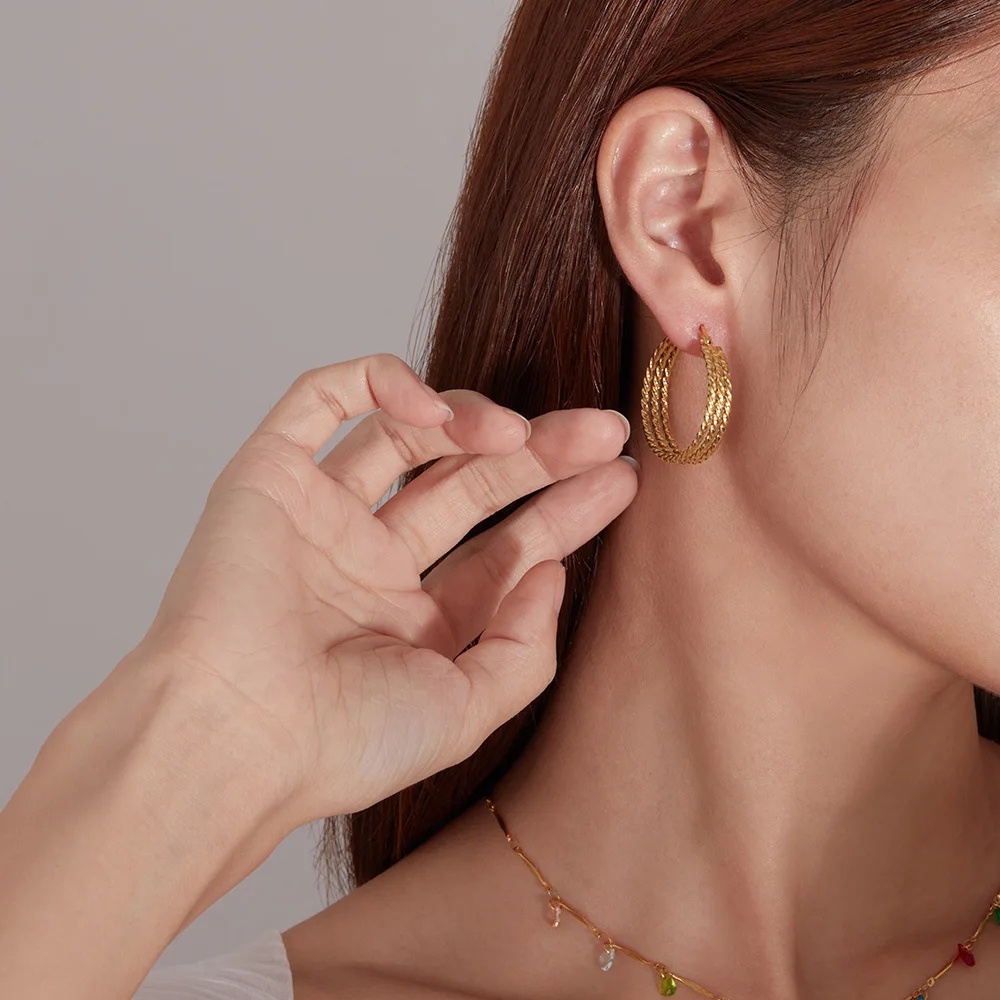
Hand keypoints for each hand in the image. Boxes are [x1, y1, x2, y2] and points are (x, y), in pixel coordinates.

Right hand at [127, 353, 636, 824]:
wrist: (235, 737)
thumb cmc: (344, 743)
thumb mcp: (469, 709)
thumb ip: (525, 645)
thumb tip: (551, 570)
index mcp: (417, 619)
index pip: (505, 546)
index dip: (565, 510)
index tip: (621, 479)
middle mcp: (372, 562)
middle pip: (470, 485)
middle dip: (540, 455)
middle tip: (603, 432)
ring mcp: (321, 516)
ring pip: (407, 436)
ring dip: (471, 421)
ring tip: (519, 434)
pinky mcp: (268, 476)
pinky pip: (322, 402)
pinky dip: (379, 385)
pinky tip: (433, 410)